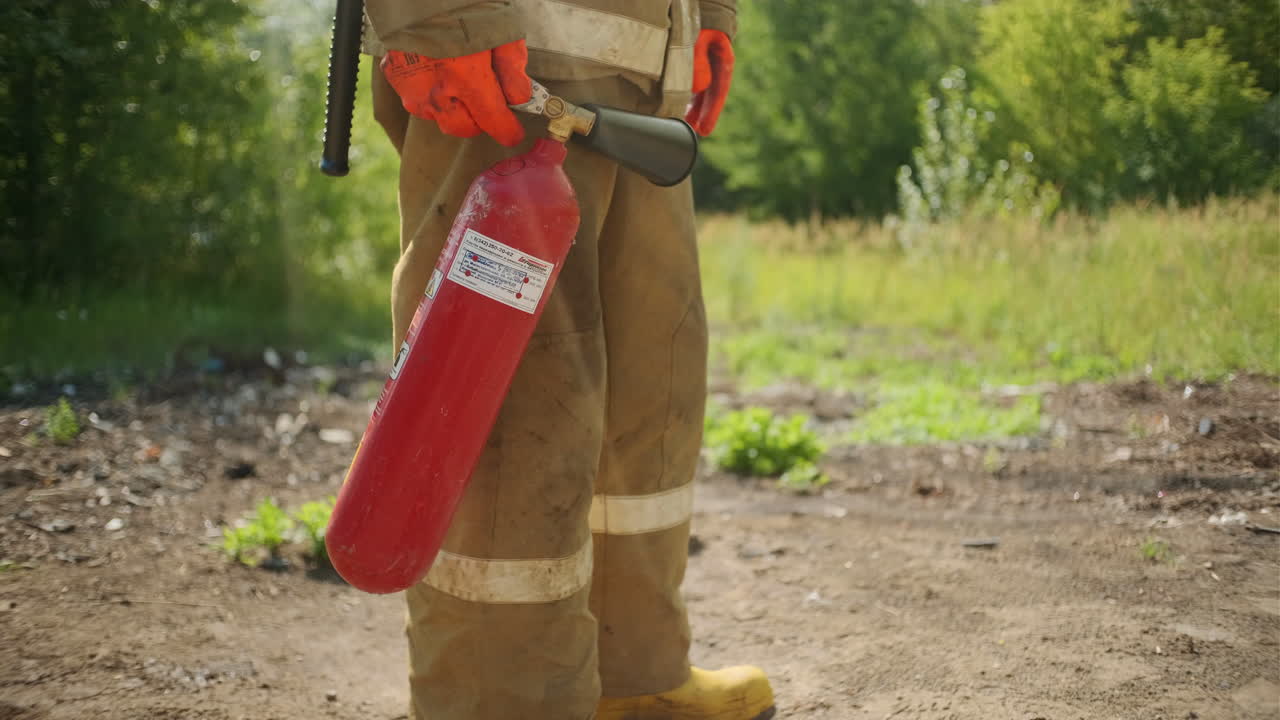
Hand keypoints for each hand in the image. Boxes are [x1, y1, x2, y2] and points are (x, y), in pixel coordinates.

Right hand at [381, 40, 532, 146]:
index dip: (508, 131)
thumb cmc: (465, 4)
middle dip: (479, 120)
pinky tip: (436, 68)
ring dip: (451, 108)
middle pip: (463, 128)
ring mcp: (411, 87)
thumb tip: (519, 99)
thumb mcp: (501, 31)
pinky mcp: (394, 77)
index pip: (494, 123)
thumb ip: (512, 69)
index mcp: (468, 79)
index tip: (514, 133)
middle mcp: (437, 92)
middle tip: (487, 101)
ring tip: (458, 80)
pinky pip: (415, 97)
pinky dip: (429, 91)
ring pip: (437, 116)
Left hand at [685, 29, 733, 136]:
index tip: (705, 130)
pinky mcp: (692, 60)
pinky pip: (690, 81)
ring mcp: (705, 63)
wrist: (701, 3)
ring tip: (685, 123)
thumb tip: (698, 89)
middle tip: (696, 133)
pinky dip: (685, 94)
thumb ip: (698, 61)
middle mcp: (716, 64)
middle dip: (702, 114)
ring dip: (693, 106)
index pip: (719, 90)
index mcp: (723, 60)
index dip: (712, 112)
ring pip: (700, 90)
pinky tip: (678, 105)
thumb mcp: (699, 38)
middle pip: (710, 94)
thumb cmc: (699, 20)